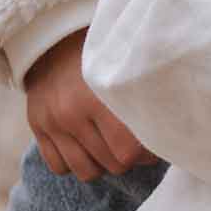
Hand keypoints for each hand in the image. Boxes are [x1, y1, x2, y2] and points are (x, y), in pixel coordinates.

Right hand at [25, 30, 157, 180]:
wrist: (55, 39)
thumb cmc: (103, 53)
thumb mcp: (125, 65)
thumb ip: (143, 93)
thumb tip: (172, 123)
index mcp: (98, 96)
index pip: (127, 150)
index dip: (146, 153)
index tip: (155, 141)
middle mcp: (71, 114)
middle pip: (111, 163)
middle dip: (129, 159)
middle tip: (137, 144)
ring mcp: (52, 124)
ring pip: (86, 171)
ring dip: (104, 164)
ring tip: (113, 147)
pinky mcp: (37, 128)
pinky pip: (59, 167)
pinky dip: (76, 162)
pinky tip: (88, 146)